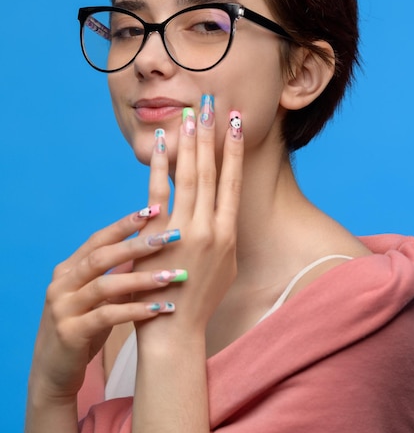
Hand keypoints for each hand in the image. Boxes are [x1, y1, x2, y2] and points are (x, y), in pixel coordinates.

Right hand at [29, 210, 181, 400]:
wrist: (53, 373)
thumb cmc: (81, 329)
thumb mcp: (96, 298)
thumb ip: (114, 274)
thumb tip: (148, 247)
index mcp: (68, 270)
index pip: (98, 239)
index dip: (125, 224)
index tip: (155, 210)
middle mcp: (61, 284)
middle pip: (102, 256)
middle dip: (139, 244)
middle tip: (171, 237)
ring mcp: (62, 308)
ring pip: (105, 285)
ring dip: (142, 279)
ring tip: (174, 276)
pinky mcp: (69, 333)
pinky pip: (106, 316)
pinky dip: (134, 310)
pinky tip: (159, 309)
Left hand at [132, 99, 243, 338]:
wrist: (175, 329)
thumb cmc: (200, 298)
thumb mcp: (225, 266)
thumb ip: (225, 235)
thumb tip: (223, 209)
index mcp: (228, 234)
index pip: (232, 182)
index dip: (235, 149)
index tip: (236, 122)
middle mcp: (210, 228)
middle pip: (211, 171)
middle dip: (211, 135)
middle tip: (210, 103)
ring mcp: (184, 231)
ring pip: (189, 176)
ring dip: (190, 142)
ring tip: (190, 113)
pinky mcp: (157, 236)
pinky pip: (158, 191)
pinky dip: (161, 164)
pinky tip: (164, 141)